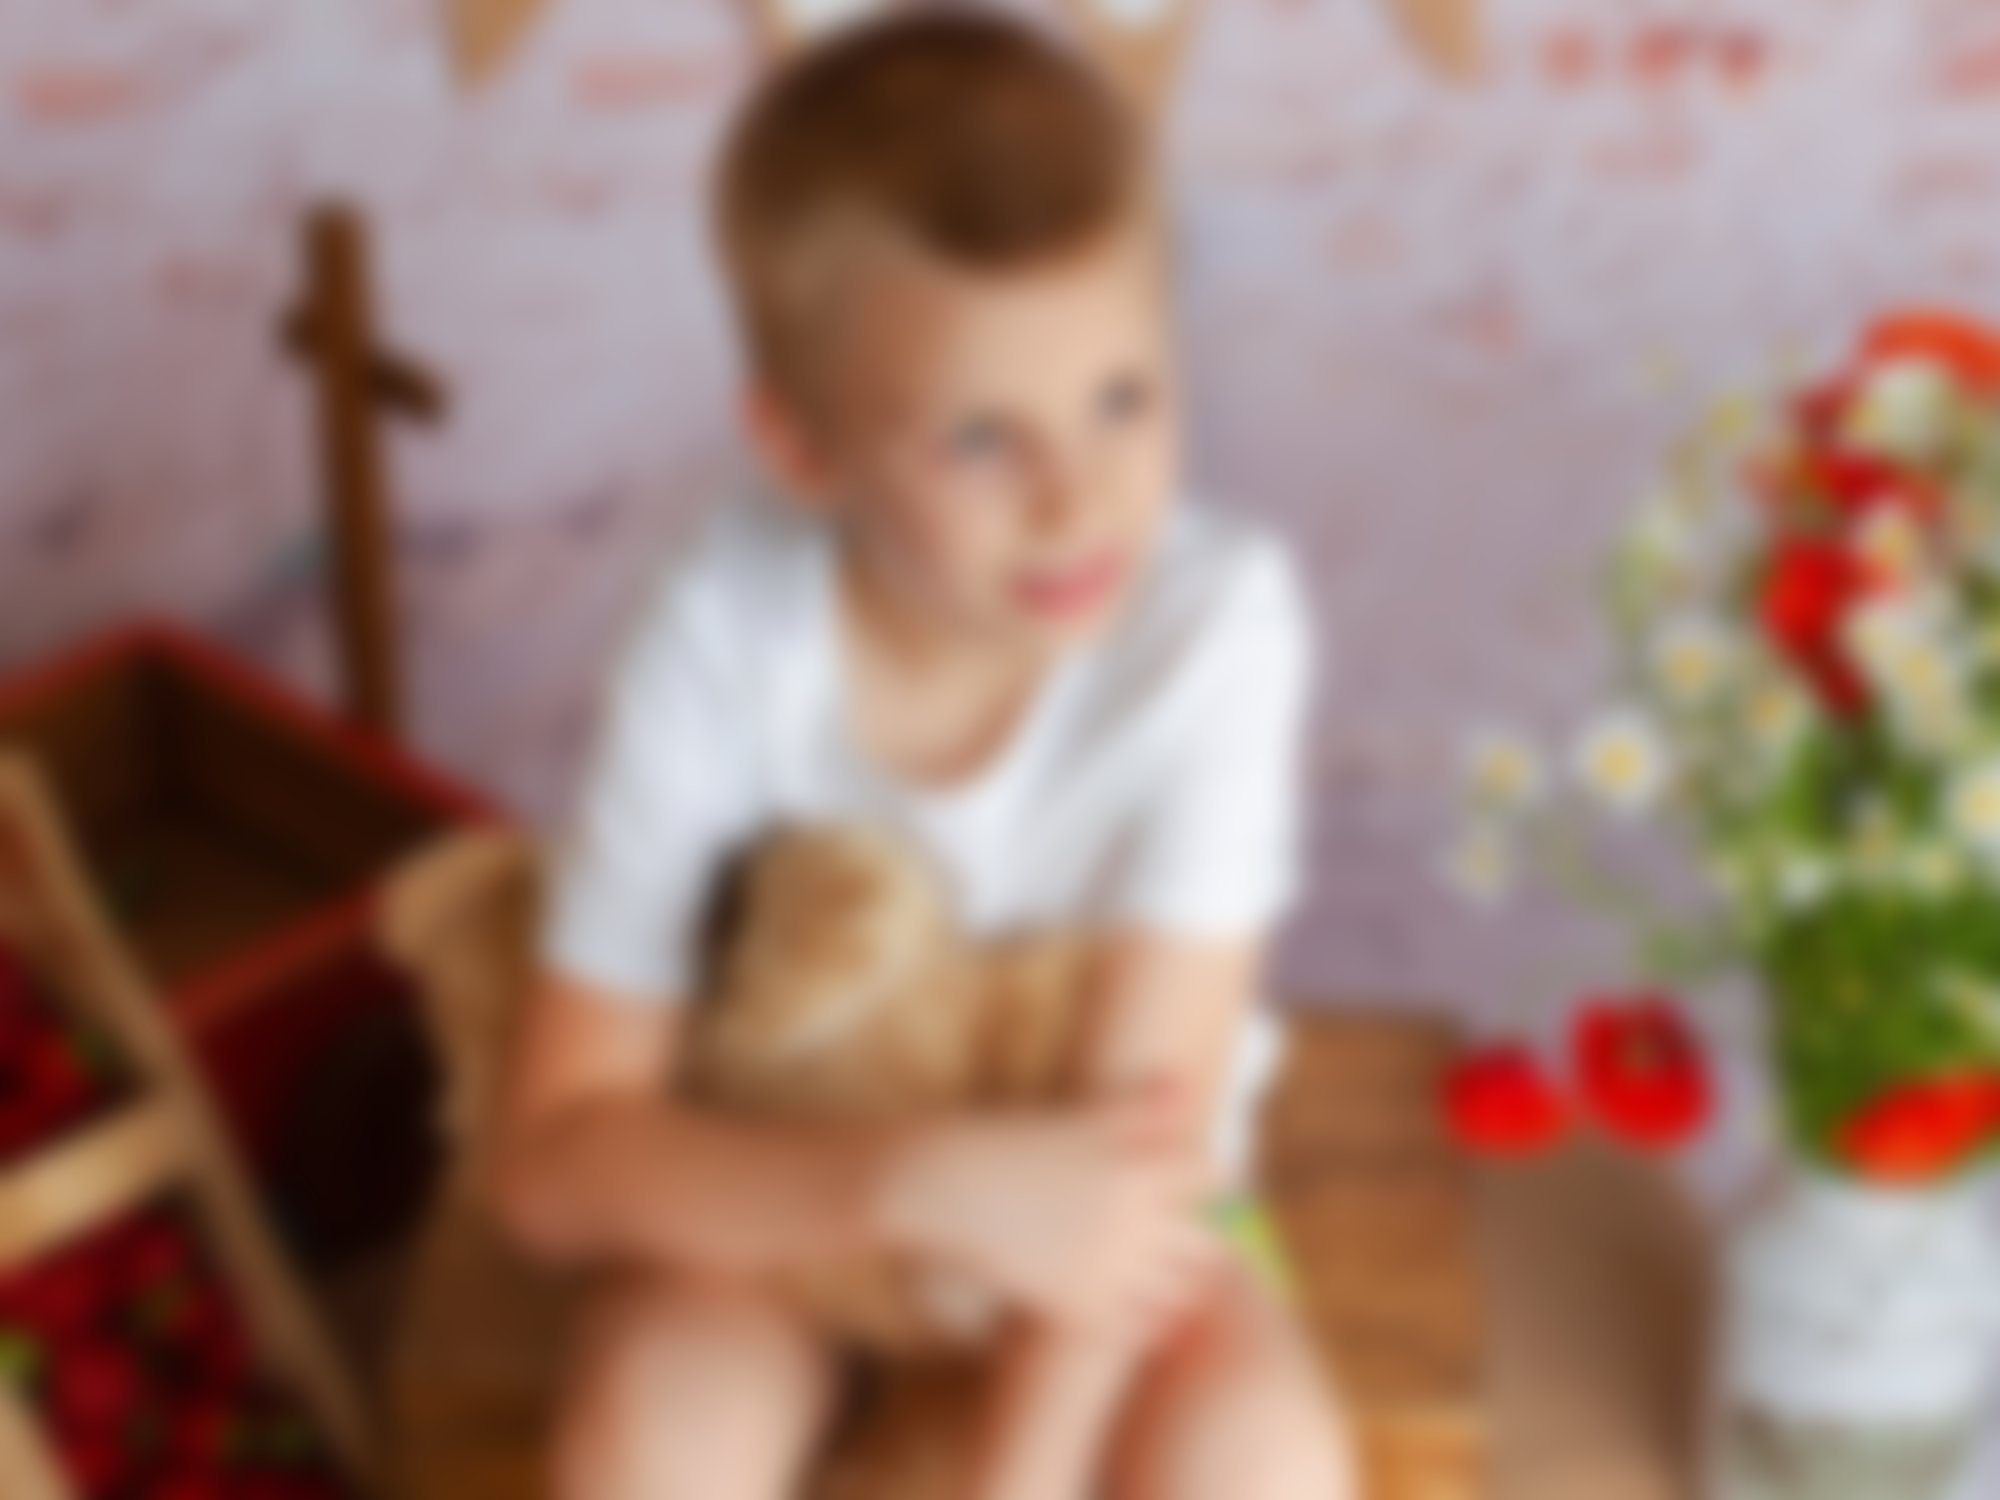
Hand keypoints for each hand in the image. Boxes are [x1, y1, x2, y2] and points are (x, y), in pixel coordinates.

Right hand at [880, 1079, 1222, 1337]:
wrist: (945, 1185)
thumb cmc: (1011, 1142)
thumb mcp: (1077, 1118)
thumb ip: (1138, 1108)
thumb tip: (1181, 1084)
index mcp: (1134, 1166)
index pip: (1210, 1178)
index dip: (1202, 1181)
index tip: (1179, 1184)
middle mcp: (1129, 1219)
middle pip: (1207, 1243)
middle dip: (1197, 1237)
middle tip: (1171, 1232)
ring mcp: (1105, 1267)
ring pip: (1180, 1292)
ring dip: (1176, 1280)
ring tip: (1149, 1268)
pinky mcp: (1075, 1306)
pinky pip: (1137, 1327)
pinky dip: (1142, 1318)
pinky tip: (1119, 1297)